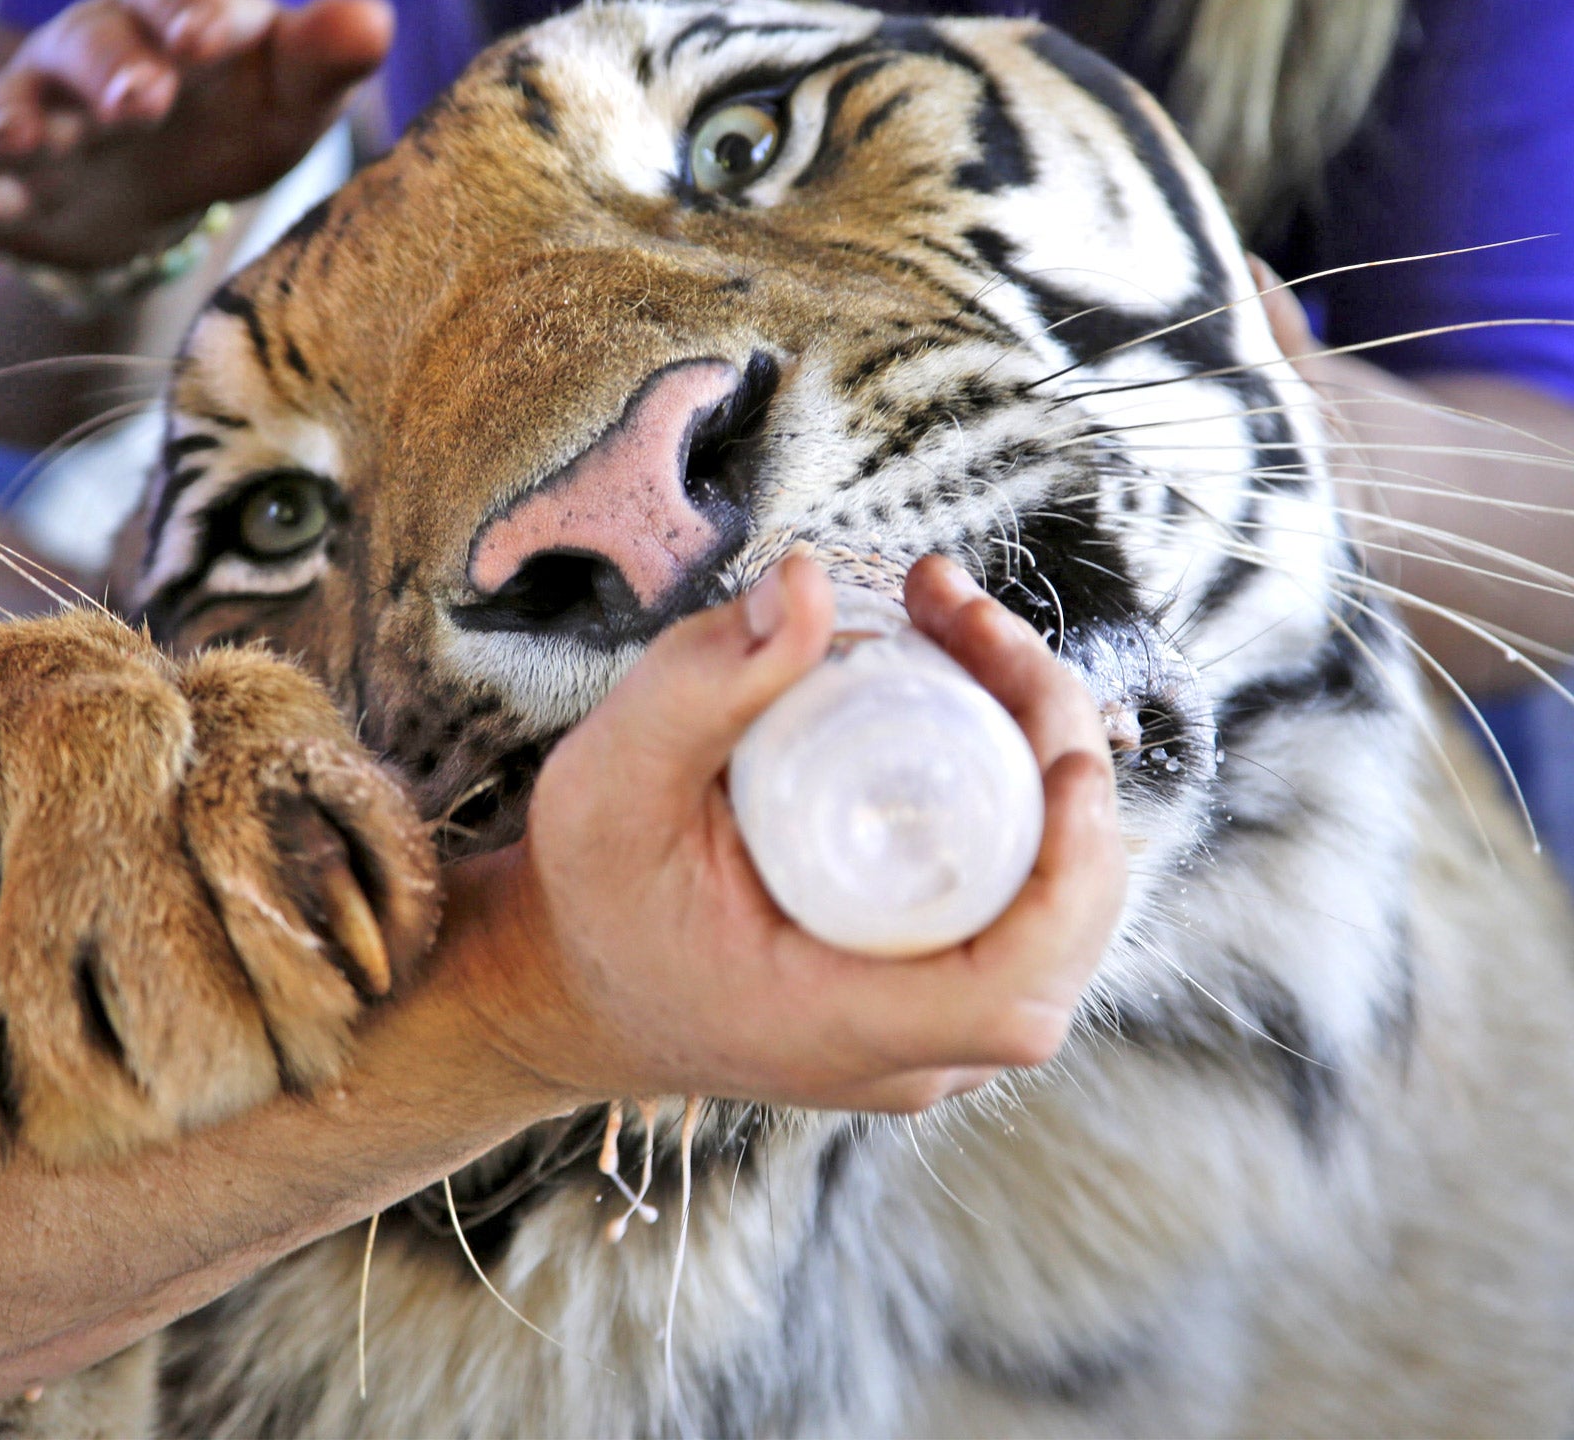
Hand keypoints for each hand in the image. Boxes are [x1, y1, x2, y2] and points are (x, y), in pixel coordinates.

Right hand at [0, 0, 393, 268]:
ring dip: (17, 116)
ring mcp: (44, 112)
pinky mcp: (10, 184)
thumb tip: (375, 18)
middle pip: (93, 39)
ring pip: (20, 100)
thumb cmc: (236, 119)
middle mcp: (96, 47)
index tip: (207, 40)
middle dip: (110, 67)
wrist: (156, 187)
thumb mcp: (288, 96)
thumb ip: (324, 57)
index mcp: (174, 16)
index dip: (188, 11)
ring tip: (21, 139)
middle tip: (140, 103)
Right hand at [449, 552, 1125, 1113]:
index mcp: (833, 1025)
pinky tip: (971, 693)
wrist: (566, 979)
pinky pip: (1016, 900)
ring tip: (962, 631)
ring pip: (1051, 907)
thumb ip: (700, 685)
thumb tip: (813, 586)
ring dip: (1039, 760)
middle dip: (1052, 752)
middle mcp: (903, 1050)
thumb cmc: (586, 894)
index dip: (1070, 875)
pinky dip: (1019, 796)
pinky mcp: (928, 990)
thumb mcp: (611, 781)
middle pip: (1058, 923)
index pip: (1013, 988)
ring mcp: (925, 1029)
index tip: (1064, 756)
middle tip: (973, 623)